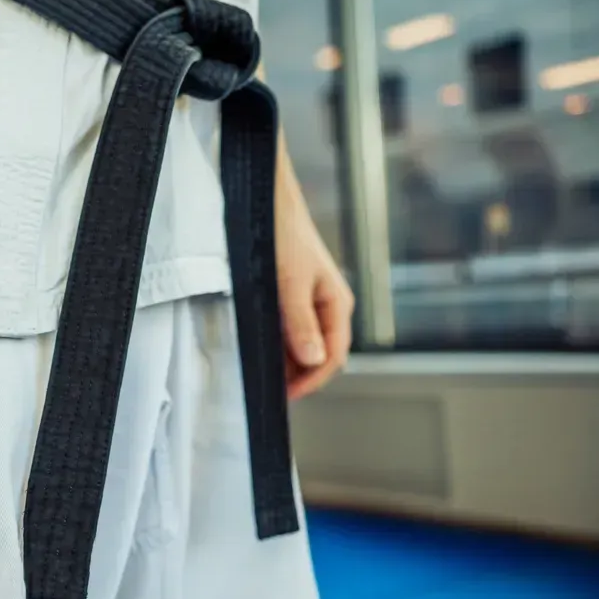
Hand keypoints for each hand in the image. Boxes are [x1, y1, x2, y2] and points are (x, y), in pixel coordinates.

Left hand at [275, 184, 353, 400]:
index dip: (311, 381)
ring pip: (303, 343)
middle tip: (270, 391)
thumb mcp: (290, 283)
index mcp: (337, 305)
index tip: (286, 396)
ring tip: (263, 373)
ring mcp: (310, 302)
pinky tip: (261, 348)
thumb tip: (313, 362)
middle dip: (298, 375)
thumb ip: (300, 323)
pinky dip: (278, 343)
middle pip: (318, 354)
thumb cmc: (284, 236)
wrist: (270, 202)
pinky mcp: (292, 296)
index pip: (332, 357)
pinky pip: (289, 329)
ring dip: (286, 361)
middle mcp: (327, 306)